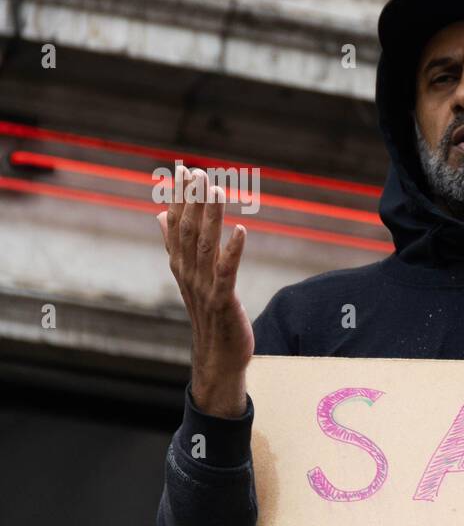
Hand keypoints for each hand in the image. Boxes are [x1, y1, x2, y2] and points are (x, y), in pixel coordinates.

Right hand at [156, 165, 253, 417]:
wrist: (216, 356)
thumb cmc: (208, 314)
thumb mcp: (189, 276)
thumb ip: (174, 244)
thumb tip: (159, 215)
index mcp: (180, 265)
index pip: (176, 224)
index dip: (178, 196)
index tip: (180, 169)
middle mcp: (188, 273)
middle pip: (189, 231)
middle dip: (192, 200)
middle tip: (196, 171)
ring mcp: (204, 287)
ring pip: (206, 246)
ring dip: (210, 217)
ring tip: (216, 190)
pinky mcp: (222, 301)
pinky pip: (227, 272)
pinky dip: (233, 250)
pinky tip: (242, 230)